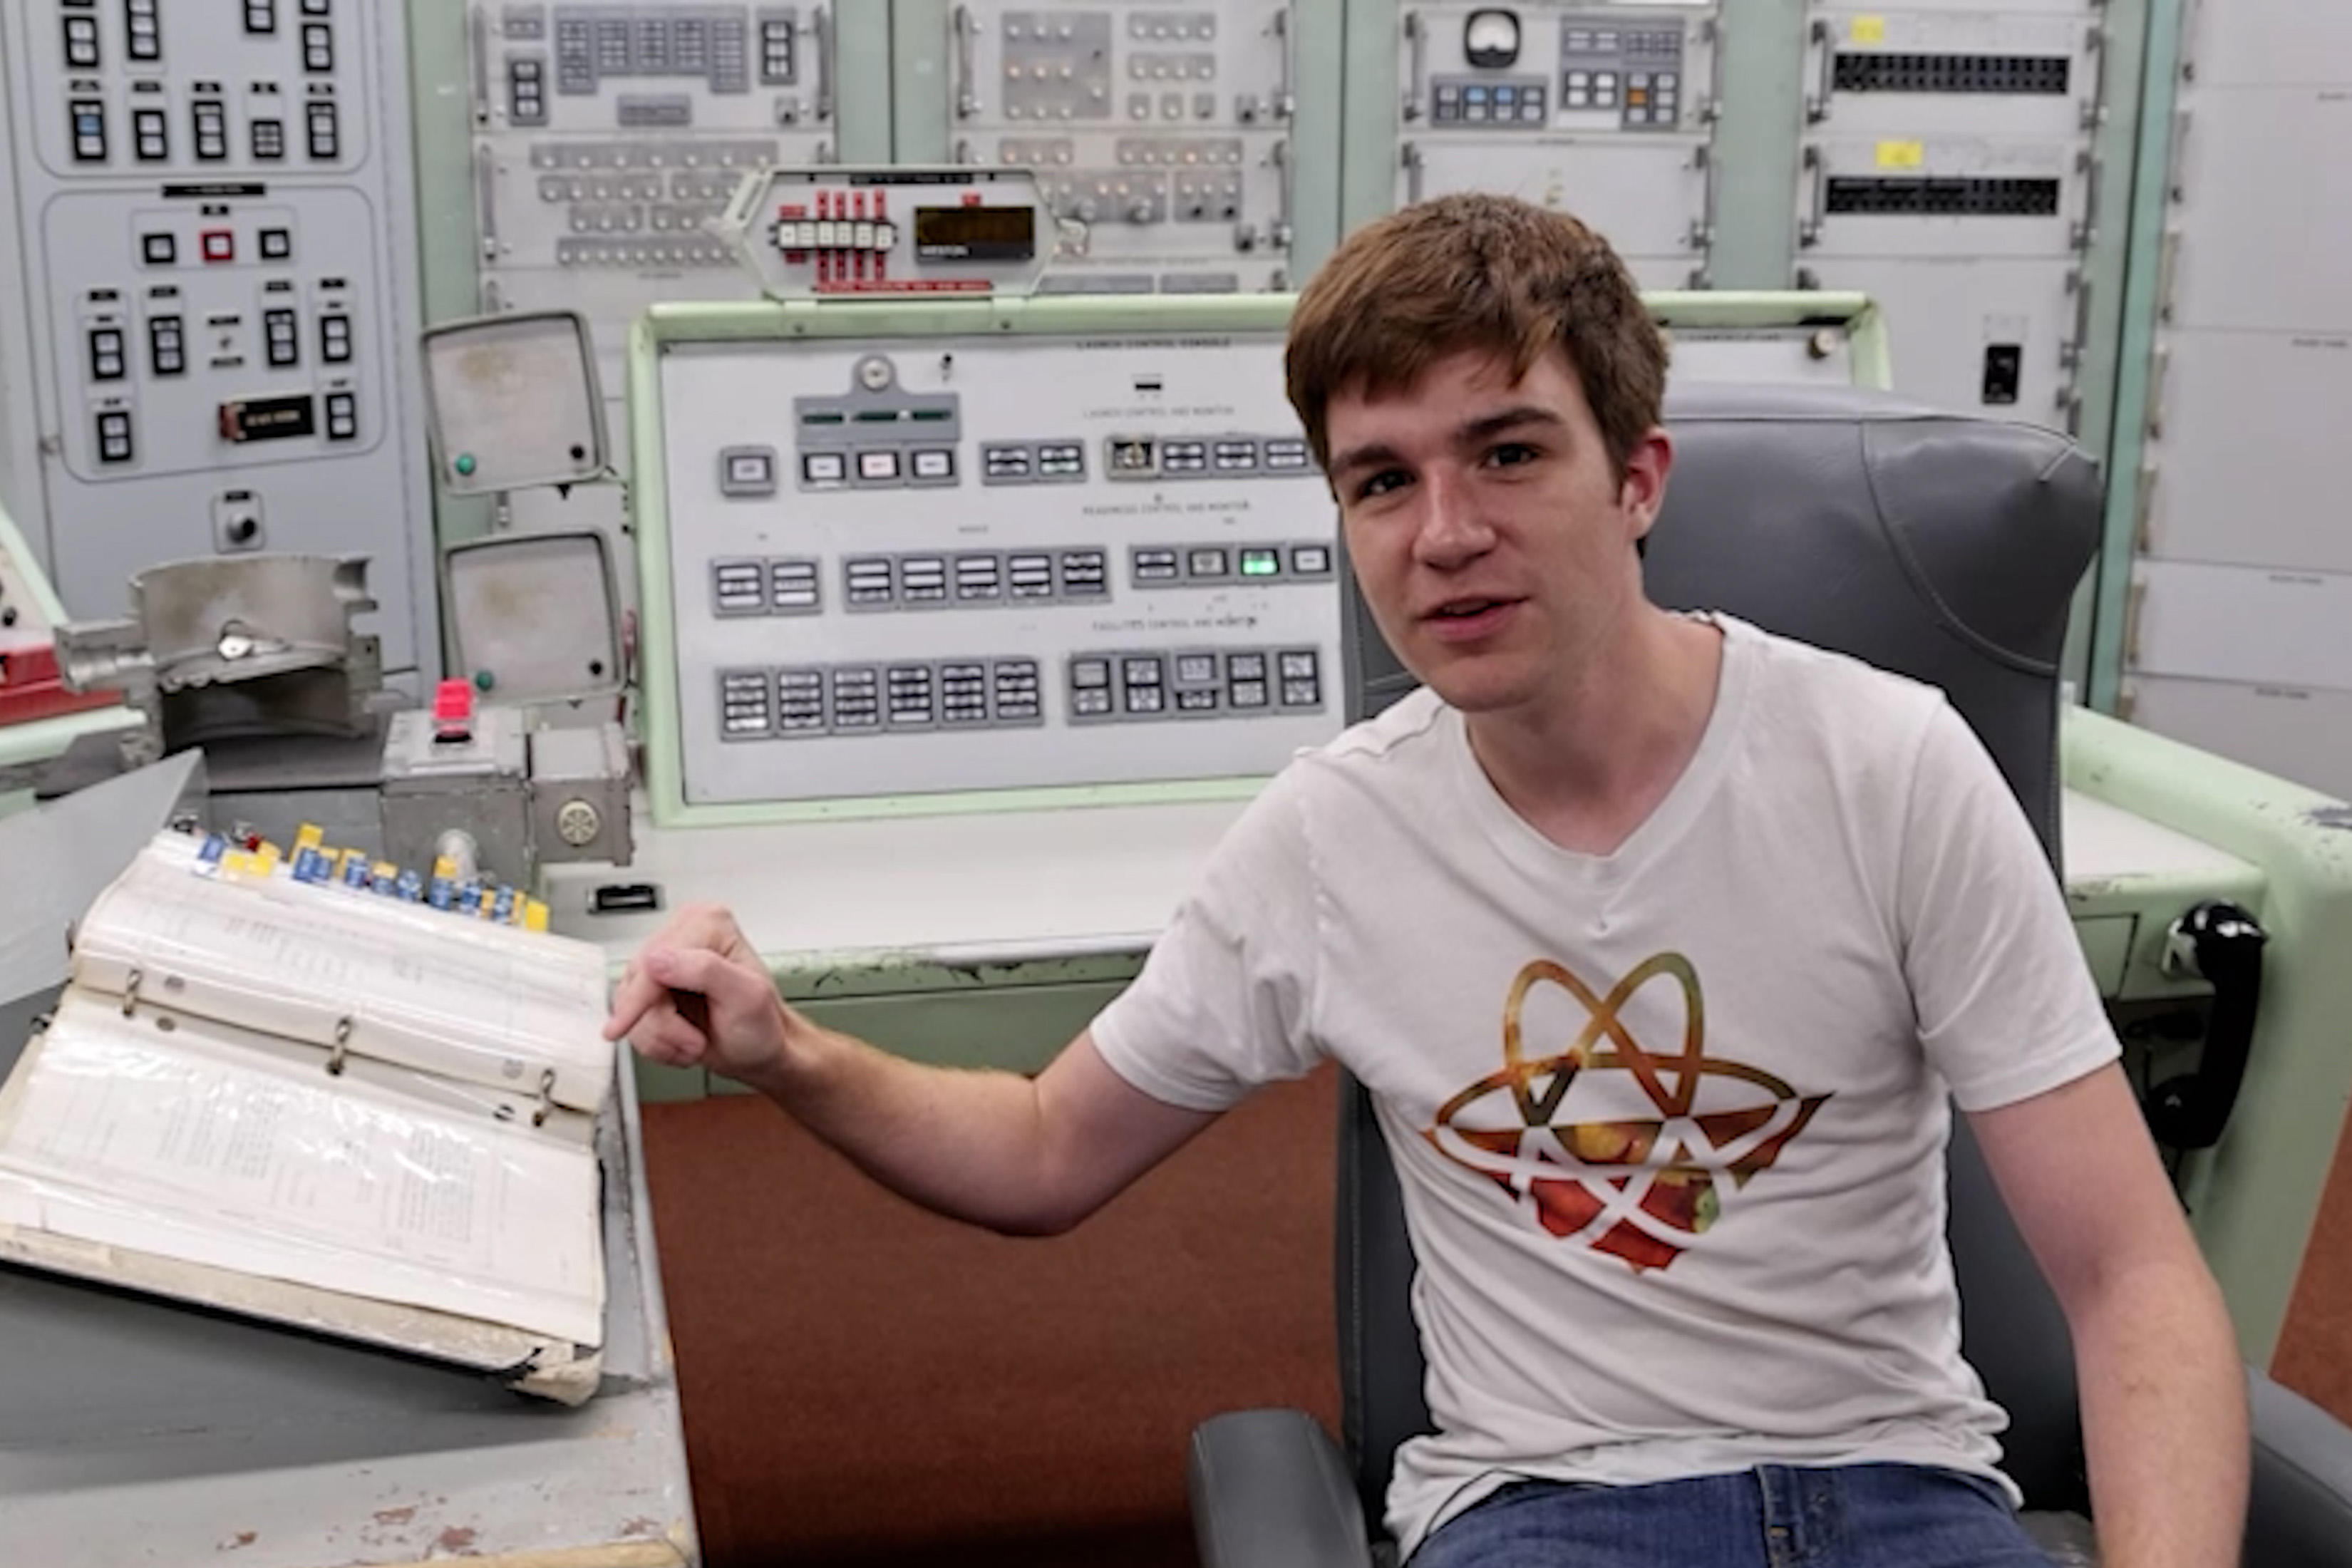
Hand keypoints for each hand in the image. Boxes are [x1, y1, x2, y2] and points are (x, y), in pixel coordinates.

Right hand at [602, 903, 791, 1083]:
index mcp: (708, 923)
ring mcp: (663, 963)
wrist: (759, 1052)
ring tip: (694, 1043)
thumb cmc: (761, 1024)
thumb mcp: (747, 997)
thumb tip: (657, 959)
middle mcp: (683, 935)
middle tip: (694, 1043)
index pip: (656, 958)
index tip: (622, 1027)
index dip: (640, 998)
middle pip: (637, 982)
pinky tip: (680, 1043)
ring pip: (627, 1004)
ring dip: (660, 1037)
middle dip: (663, 1025)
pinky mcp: (650, 989)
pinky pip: (631, 1018)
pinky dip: (654, 1042)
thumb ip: (705, 970)